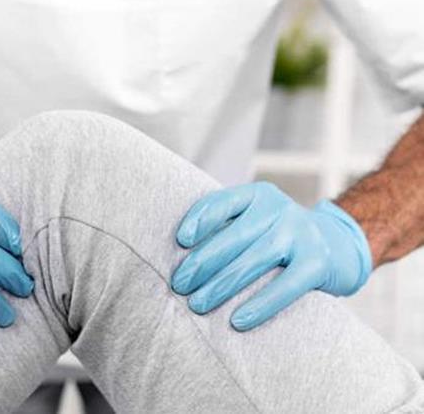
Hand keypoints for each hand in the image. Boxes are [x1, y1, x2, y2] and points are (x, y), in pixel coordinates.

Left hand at [171, 182, 371, 330]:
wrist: (338, 245)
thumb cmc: (278, 237)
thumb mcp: (254, 221)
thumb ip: (225, 230)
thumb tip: (182, 263)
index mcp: (258, 196)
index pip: (223, 202)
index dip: (201, 219)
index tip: (181, 241)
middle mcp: (279, 209)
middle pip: (235, 236)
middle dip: (202, 262)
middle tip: (179, 285)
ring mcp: (301, 233)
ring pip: (255, 260)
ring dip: (222, 285)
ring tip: (197, 304)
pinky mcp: (318, 262)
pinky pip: (286, 285)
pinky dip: (261, 304)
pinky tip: (237, 320)